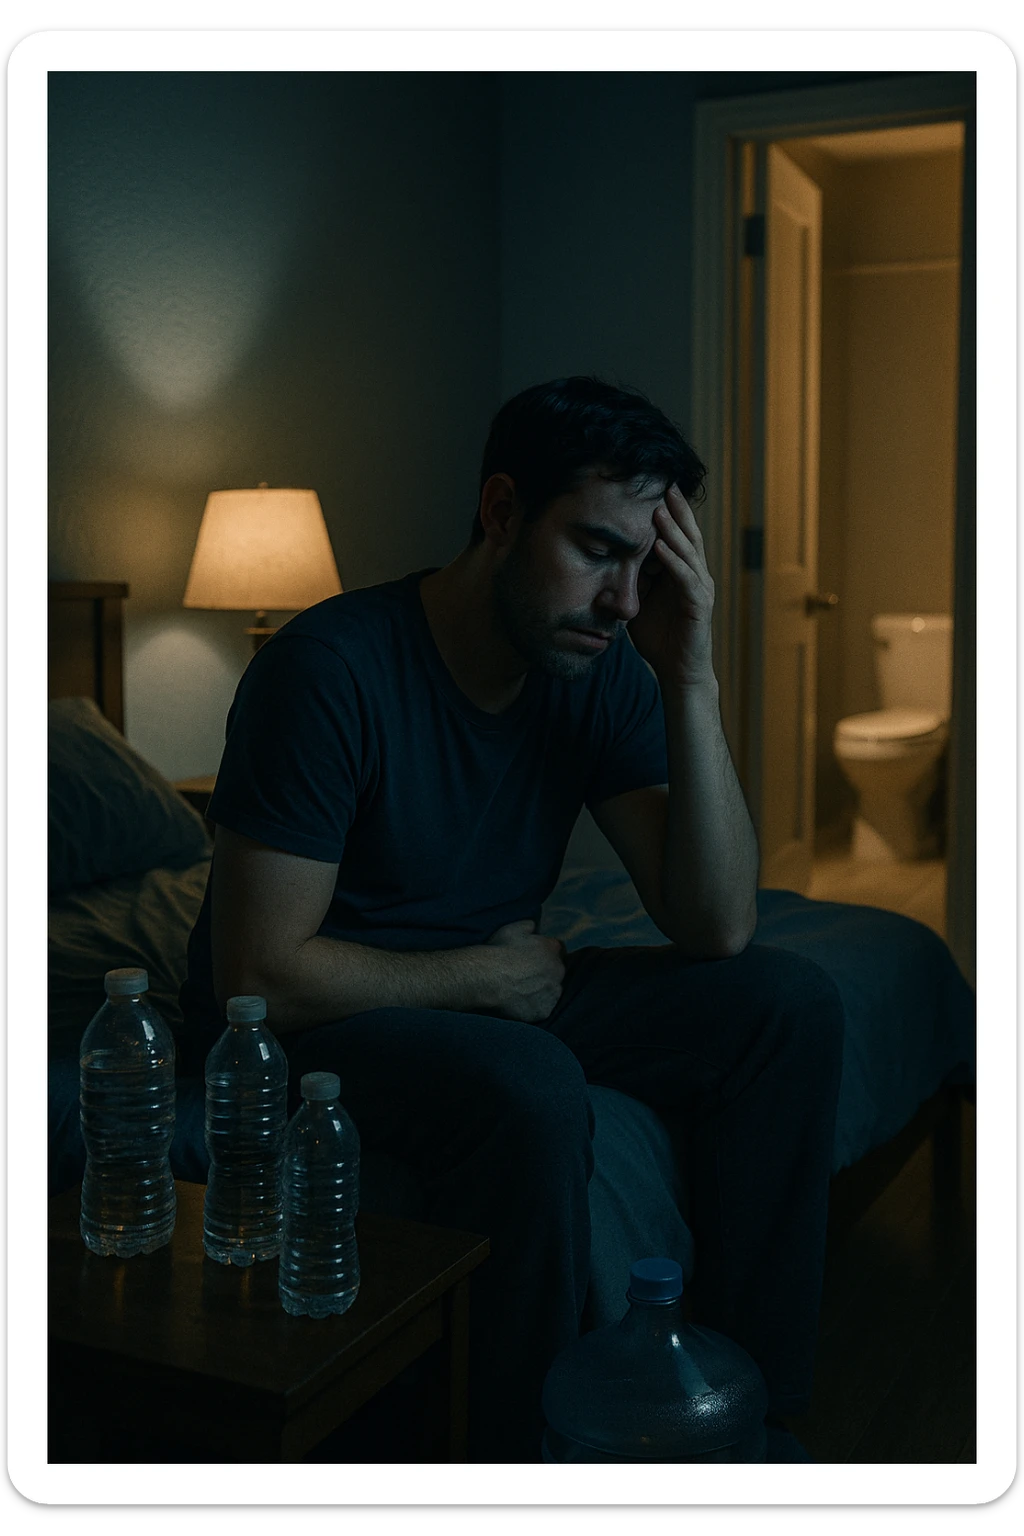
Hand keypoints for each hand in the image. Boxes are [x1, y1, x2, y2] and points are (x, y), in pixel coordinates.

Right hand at [483, 919, 565, 1022]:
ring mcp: (552, 992)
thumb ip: (528, 926)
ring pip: (552, 992)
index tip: (534, 958)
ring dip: (542, 991)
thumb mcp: (513, 928)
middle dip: (546, 973)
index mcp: (552, 949)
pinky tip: (520, 1004)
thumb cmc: (499, 951)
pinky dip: (534, 1008)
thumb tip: (534, 927)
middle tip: (526, 976)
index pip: (558, 950)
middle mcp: (558, 970)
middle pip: (557, 972)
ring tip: (521, 991)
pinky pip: (542, 1010)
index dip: (545, 954)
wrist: (487, 978)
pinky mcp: (544, 1011)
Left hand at [628, 484, 715, 688]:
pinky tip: (661, 547)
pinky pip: (687, 579)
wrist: (678, 672)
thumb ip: (630, 578)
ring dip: (674, 530)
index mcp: (682, 572)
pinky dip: (674, 562)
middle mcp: (695, 575)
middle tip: (664, 483)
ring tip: (659, 508)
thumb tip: (606, 557)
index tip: (654, 487)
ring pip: (688, 552)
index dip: (669, 511)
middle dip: (676, 509)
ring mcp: (700, 589)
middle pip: (687, 535)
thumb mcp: (638, 600)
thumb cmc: (659, 637)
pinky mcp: (699, 606)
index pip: (677, 534)